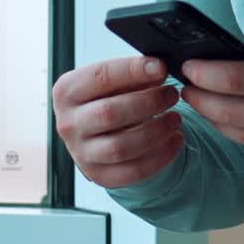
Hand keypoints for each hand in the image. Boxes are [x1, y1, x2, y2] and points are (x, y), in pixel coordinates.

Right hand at [52, 56, 183, 187]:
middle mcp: (68, 123)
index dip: (133, 70)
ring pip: (120, 147)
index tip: (161, 68)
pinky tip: (175, 139)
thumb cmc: (107, 96)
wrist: (94, 131)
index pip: (100, 77)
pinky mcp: (99, 175)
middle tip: (172, 94)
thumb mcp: (113, 79)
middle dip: (148, 102)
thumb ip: (133, 74)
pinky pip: (132, 171)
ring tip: (176, 117)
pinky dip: (160, 157)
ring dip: (156, 131)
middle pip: (109, 114)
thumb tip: (158, 70)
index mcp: (67, 92)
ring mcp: (81, 153)